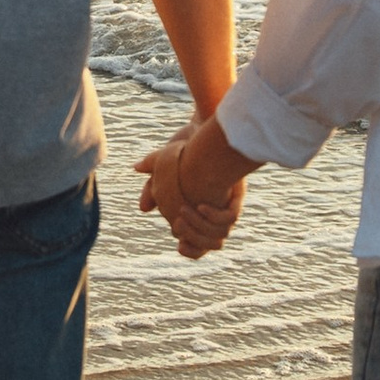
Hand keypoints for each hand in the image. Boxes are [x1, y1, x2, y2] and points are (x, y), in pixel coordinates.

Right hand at [136, 115, 244, 260]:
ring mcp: (226, 207)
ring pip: (220, 235)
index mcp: (198, 215)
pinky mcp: (236, 195)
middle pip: (210, 245)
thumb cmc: (182, 151)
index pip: (197, 246)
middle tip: (178, 224)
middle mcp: (216, 215)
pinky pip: (230, 217)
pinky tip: (202, 205)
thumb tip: (143, 209)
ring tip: (185, 213)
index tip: (179, 244)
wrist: (204, 129)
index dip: (190, 250)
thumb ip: (152, 189)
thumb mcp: (162, 171)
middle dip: (193, 238)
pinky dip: (215, 216)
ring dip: (202, 228)